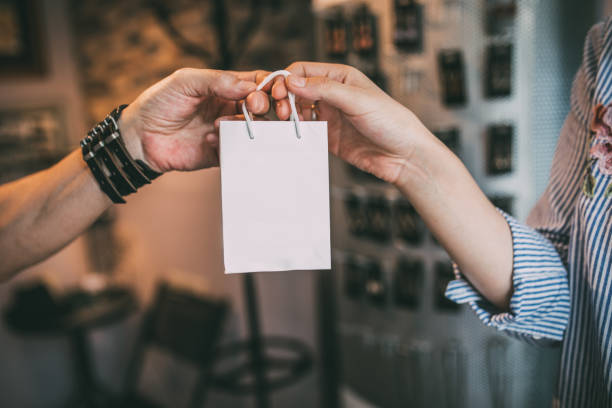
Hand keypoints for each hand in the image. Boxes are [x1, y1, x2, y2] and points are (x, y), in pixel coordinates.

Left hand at [118, 68, 269, 172]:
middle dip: (262, 106)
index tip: (270, 91)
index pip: (257, 83)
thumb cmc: (159, 103)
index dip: (269, 86)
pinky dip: (229, 145)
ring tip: (220, 125)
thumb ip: (218, 80)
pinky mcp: (220, 153)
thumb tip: (250, 87)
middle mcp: (229, 109)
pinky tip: (208, 140)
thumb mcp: (185, 81)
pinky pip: (239, 151)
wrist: (138, 138)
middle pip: (262, 107)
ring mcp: (227, 132)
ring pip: (255, 130)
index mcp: (225, 88)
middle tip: (252, 107)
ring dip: (244, 126)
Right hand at [268, 62, 434, 184]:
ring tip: (286, 125)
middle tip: (280, 112)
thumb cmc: (391, 121)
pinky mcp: (328, 138)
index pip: (303, 71)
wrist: (404, 156)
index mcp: (340, 77)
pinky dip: (296, 133)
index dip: (287, 79)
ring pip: (297, 111)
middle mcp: (332, 95)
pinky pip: (305, 132)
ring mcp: (330, 117)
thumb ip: (324, 89)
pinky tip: (295, 137)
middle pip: (296, 91)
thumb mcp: (357, 99)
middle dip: (284, 99)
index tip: (279, 93)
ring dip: (288, 116)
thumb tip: (293, 82)